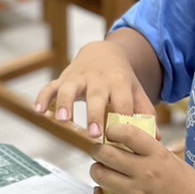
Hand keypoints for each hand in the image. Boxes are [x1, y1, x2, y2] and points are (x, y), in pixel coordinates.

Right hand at [35, 40, 154, 139]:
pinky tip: (37, 110)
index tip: (120, 140)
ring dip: (64, 104)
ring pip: (69, 88)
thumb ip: (144, 114)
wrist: (104, 52)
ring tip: (62, 121)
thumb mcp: (136, 92)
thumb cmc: (122, 80)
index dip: (122, 120)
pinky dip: (43, 97)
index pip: (123, 103)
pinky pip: (50, 86)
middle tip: (93, 135)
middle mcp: (98, 79)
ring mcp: (78, 78)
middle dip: (94, 114)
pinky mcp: (63, 78)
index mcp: (120, 83)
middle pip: (96, 96)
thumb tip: (156, 141)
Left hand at [90, 122, 194, 193]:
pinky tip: (101, 193)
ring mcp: (137, 193)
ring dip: (96, 171)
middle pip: (106, 154)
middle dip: (98, 151)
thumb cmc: (188, 184)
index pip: (127, 133)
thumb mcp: (171, 159)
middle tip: (100, 153)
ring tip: (100, 171)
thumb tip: (125, 141)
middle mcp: (145, 171)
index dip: (113, 130)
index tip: (110, 133)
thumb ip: (149, 151)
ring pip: (101, 176)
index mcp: (157, 154)